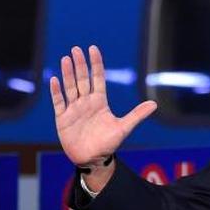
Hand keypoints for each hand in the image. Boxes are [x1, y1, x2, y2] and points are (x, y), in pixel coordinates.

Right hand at [49, 45, 155, 170]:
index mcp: (100, 102)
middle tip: (76, 49)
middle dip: (79, 65)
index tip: (93, 49)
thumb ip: (137, 115)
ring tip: (66, 59)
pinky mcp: (63, 119)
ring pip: (70, 88)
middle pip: (82, 79)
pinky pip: (59, 102)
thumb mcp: (123, 128)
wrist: (93, 160)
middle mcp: (86, 102)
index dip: (96, 64)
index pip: (97, 78)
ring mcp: (74, 109)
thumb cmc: (108, 144)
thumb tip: (154, 104)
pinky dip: (57, 92)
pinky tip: (55, 80)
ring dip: (68, 74)